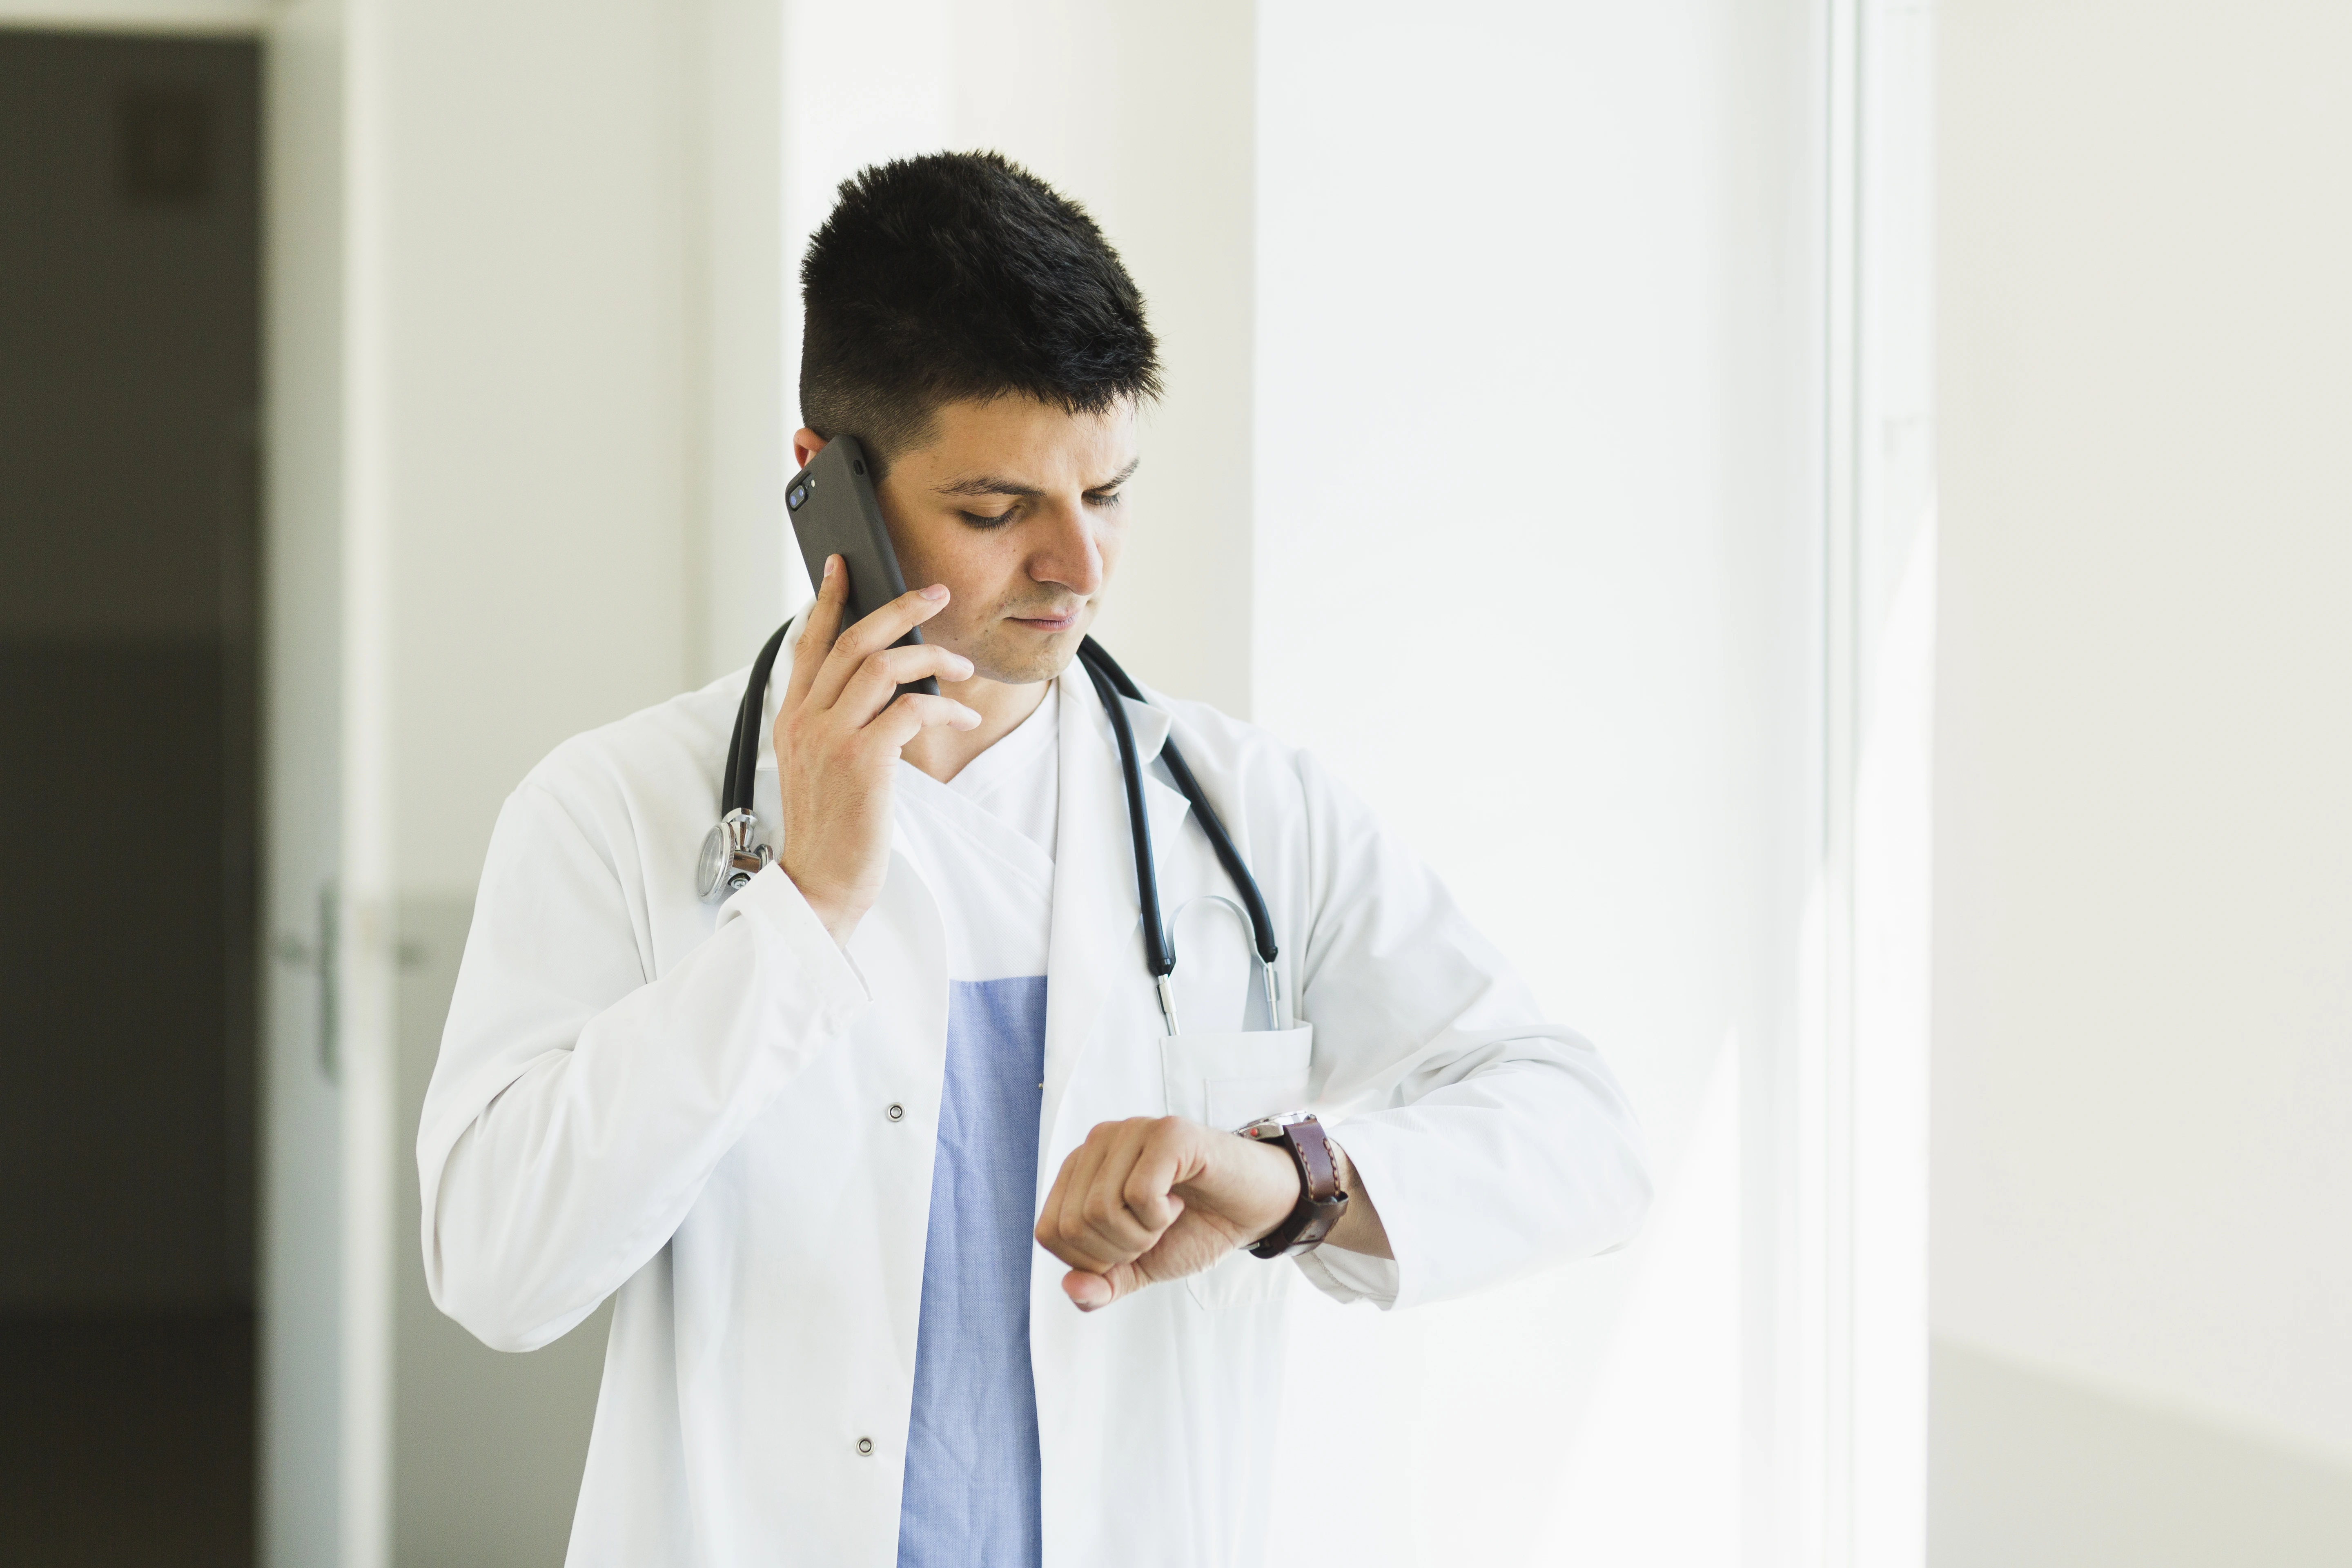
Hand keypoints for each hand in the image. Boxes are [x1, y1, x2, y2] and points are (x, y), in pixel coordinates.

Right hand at [775, 556, 978, 943]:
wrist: (820, 883)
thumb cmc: (831, 827)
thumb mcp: (821, 765)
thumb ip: (837, 720)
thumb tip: (883, 683)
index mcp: (792, 718)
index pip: (809, 644)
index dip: (828, 600)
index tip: (844, 566)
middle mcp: (805, 721)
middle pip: (852, 641)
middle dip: (897, 609)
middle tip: (934, 593)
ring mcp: (831, 739)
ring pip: (882, 666)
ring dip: (930, 656)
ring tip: (960, 665)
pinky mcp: (863, 761)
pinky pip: (910, 709)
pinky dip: (943, 704)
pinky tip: (961, 713)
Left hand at [1034, 1116, 1302, 1310]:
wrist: (1251, 1210)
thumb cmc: (1192, 1229)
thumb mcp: (1138, 1268)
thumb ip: (1101, 1284)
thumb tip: (1071, 1287)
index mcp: (1079, 1170)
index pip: (1050, 1232)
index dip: (1090, 1261)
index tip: (1130, 1246)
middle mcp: (1098, 1142)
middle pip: (1073, 1224)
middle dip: (1118, 1250)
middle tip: (1153, 1231)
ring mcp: (1131, 1131)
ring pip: (1100, 1209)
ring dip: (1141, 1234)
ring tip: (1167, 1215)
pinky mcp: (1167, 1133)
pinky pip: (1139, 1193)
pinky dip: (1161, 1216)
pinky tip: (1179, 1202)